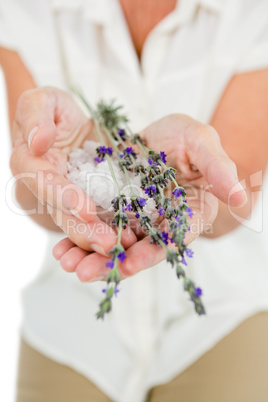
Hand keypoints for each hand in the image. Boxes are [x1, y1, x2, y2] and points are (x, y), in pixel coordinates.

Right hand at [10, 87, 135, 253]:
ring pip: (78, 225)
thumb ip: (35, 115)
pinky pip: (97, 222)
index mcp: (30, 163)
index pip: (43, 181)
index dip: (63, 196)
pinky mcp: (87, 204)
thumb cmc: (55, 112)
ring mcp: (66, 200)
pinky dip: (110, 233)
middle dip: (84, 230)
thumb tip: (37, 142)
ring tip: (120, 249)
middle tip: (107, 243)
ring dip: (98, 239)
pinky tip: (128, 243)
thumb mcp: (45, 100)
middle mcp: (46, 188)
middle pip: (62, 213)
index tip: (86, 209)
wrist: (71, 129)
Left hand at [53, 114, 246, 280]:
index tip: (133, 262)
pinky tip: (62, 250)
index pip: (176, 237)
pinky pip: (97, 232)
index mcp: (189, 212)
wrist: (152, 135)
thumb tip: (240, 197)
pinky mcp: (113, 216)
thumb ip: (218, 168)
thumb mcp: (200, 142)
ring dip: (92, 258)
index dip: (156, 251)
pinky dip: (80, 241)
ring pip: (116, 246)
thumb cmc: (183, 138)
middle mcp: (162, 224)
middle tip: (87, 273)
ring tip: (68, 264)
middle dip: (115, 263)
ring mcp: (136, 223)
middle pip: (141, 249)